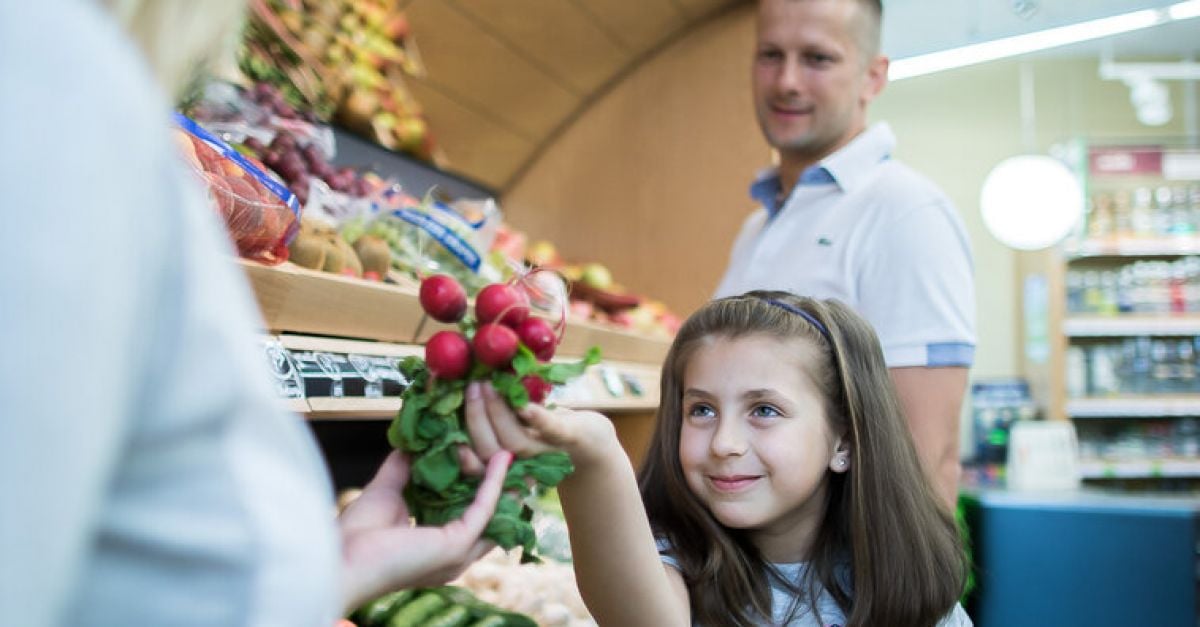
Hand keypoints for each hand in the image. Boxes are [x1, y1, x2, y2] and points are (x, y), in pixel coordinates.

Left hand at [338, 449, 510, 611]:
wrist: (340, 561)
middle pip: (492, 518)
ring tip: (508, 450)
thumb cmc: (355, 538)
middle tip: (507, 452)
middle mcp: (454, 556)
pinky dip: (494, 481)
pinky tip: (500, 459)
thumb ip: (403, 469)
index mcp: (437, 549)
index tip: (483, 457)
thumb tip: (415, 443)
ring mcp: (459, 553)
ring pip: (493, 511)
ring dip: (501, 479)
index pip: (470, 517)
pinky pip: (485, 507)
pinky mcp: (457, 545)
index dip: (480, 489)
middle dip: (501, 486)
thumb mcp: (387, 493)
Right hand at [457, 381, 617, 473]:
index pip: (477, 467)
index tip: (448, 432)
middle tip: (471, 387)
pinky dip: (537, 418)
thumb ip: (492, 417)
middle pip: (490, 450)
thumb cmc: (541, 429)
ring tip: (488, 383)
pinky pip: (551, 429)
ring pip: (514, 441)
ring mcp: (546, 451)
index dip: (461, 456)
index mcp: (505, 465)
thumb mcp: (515, 426)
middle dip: (476, 418)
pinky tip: (524, 405)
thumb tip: (460, 386)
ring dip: (497, 411)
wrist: (589, 440)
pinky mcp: (569, 437)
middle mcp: (523, 464)